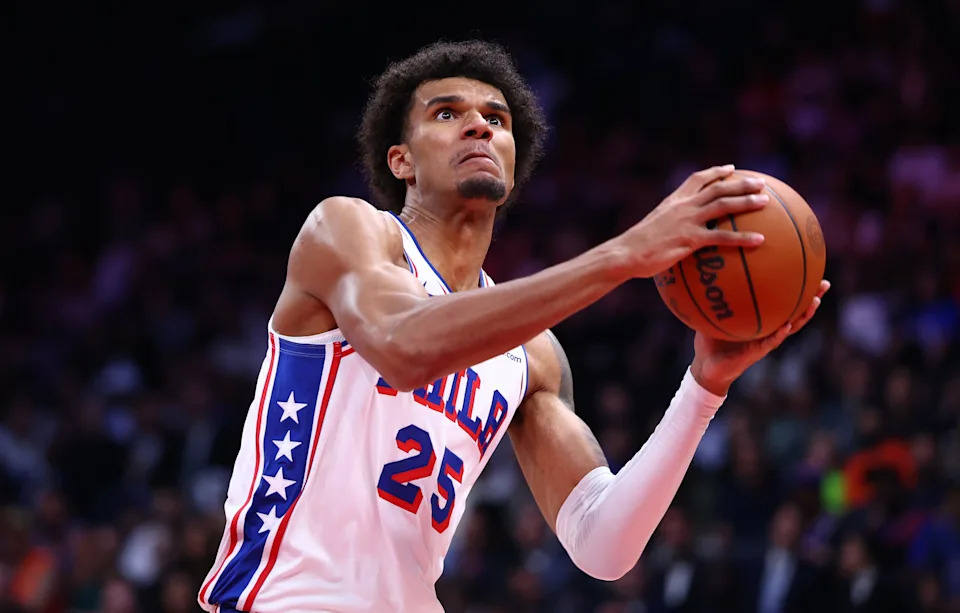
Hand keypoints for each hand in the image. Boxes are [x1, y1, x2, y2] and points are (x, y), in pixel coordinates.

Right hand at [616, 164, 769, 278]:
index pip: (697, 179)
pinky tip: (760, 241)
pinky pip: (723, 237)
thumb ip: (665, 228)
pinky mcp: (691, 239)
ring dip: (747, 202)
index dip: (716, 172)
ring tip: (765, 202)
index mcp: (673, 201)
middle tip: (760, 183)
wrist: (626, 254)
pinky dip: (743, 238)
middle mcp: (683, 206)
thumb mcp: (650, 230)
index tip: (731, 169)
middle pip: (718, 188)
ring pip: (724, 205)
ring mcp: (688, 221)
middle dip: (741, 183)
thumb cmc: (634, 248)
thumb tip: (673, 239)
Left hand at [690, 280, 830, 395]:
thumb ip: (716, 295)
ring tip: (815, 302)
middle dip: (812, 298)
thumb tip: (710, 269)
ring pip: (791, 327)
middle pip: (796, 311)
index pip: (783, 301)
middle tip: (825, 283)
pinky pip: (771, 341)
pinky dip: (780, 334)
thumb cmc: (710, 340)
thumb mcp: (714, 313)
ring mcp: (765, 341)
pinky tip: (788, 325)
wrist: (706, 366)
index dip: (797, 288)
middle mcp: (768, 329)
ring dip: (804, 315)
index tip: (810, 270)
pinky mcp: (757, 352)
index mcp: (762, 320)